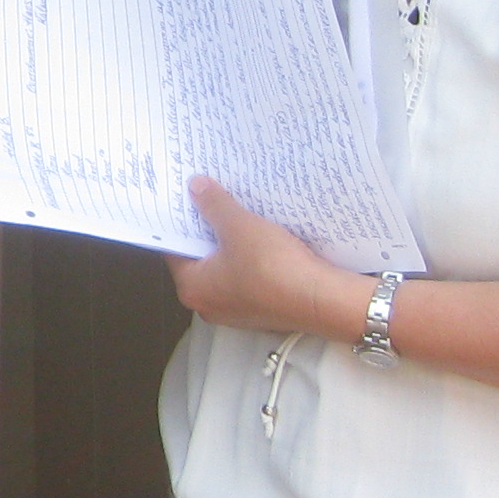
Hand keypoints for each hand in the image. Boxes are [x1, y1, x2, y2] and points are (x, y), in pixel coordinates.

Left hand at [173, 180, 375, 340]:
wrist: (324, 301)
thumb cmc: (273, 267)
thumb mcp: (239, 226)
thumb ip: (214, 205)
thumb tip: (195, 186)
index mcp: (192, 288)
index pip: (174, 249)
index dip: (180, 222)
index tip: (185, 199)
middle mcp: (209, 305)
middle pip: (201, 259)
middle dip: (208, 230)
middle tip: (212, 199)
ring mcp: (239, 311)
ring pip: (228, 269)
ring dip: (233, 244)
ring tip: (238, 213)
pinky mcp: (265, 310)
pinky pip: (251, 278)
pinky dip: (253, 259)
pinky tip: (263, 237)